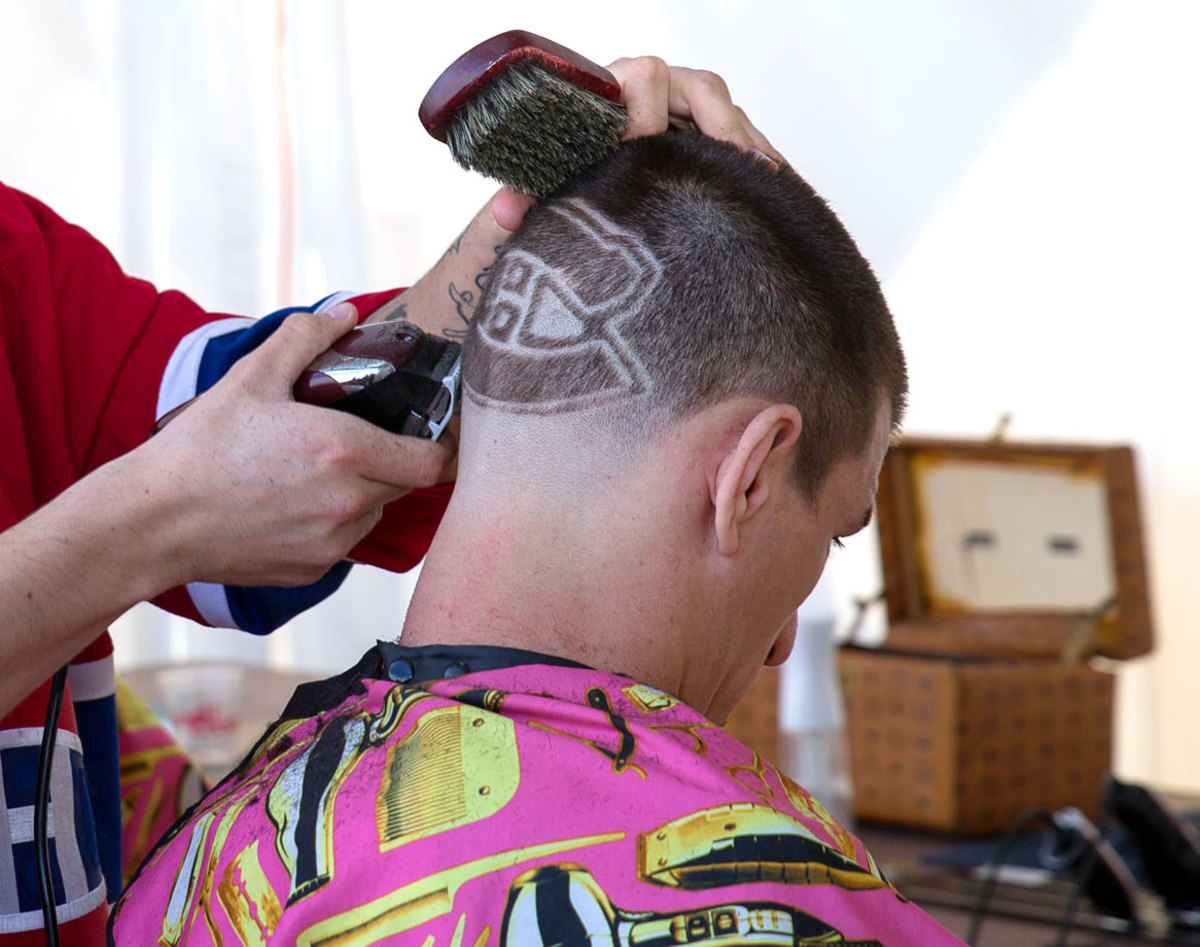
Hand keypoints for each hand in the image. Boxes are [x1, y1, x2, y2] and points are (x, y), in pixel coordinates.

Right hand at [137, 303, 453, 586]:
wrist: (154, 521)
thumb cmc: (201, 448)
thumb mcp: (253, 378)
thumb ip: (305, 338)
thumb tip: (345, 313)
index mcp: (346, 450)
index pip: (432, 460)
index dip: (439, 445)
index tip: (431, 431)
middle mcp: (349, 503)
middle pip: (406, 484)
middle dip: (393, 461)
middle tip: (362, 440)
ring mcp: (332, 543)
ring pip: (374, 513)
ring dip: (363, 492)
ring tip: (317, 471)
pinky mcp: (311, 571)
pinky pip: (343, 542)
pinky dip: (332, 522)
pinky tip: (293, 503)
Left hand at [490, 57, 782, 230]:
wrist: (555, 209)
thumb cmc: (545, 194)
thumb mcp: (527, 201)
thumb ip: (515, 204)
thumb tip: (508, 209)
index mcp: (606, 95)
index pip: (639, 76)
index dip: (645, 109)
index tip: (643, 147)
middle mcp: (646, 95)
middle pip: (698, 86)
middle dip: (720, 124)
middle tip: (737, 165)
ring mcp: (677, 116)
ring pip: (725, 110)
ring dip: (747, 144)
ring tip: (766, 182)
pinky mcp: (698, 141)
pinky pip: (738, 137)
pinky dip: (756, 160)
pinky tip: (771, 190)